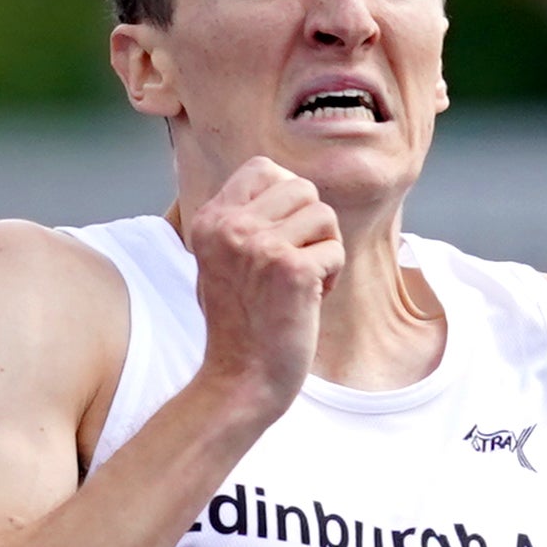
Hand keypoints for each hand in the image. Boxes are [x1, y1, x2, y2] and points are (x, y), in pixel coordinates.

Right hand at [183, 157, 342, 416]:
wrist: (241, 379)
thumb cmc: (240, 324)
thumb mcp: (223, 259)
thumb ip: (243, 220)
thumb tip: (284, 179)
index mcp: (210, 219)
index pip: (263, 168)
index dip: (288, 195)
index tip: (288, 232)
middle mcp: (231, 226)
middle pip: (301, 188)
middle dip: (312, 225)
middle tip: (299, 262)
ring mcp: (261, 246)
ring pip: (324, 216)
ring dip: (325, 250)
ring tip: (303, 283)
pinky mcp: (293, 271)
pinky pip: (335, 250)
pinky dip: (332, 277)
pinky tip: (309, 302)